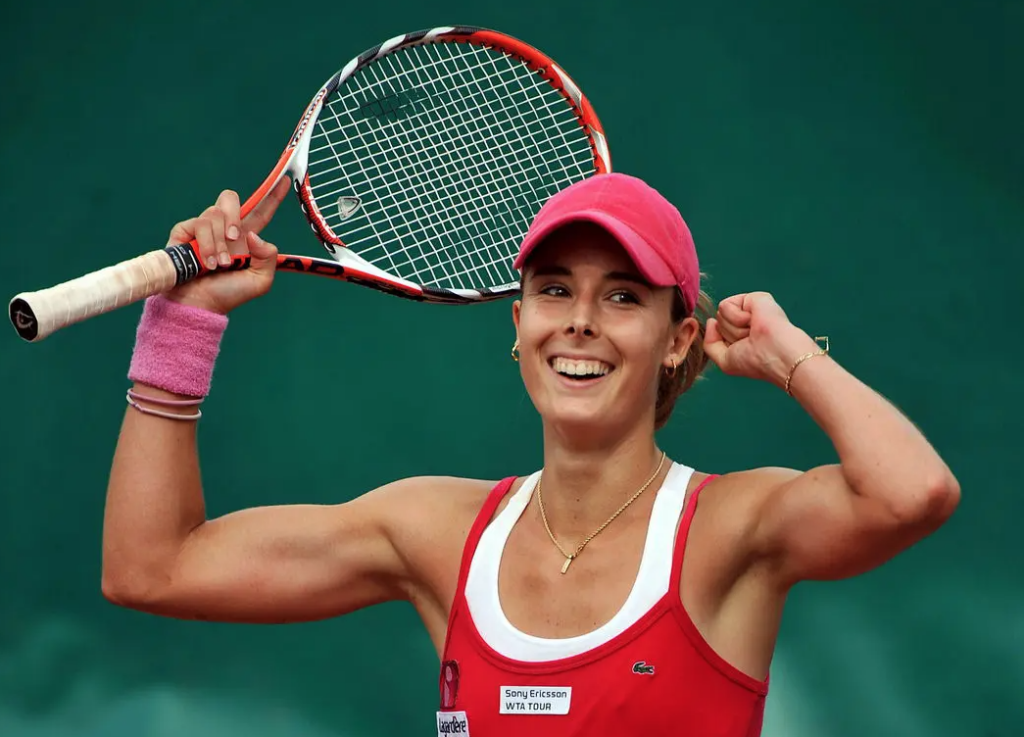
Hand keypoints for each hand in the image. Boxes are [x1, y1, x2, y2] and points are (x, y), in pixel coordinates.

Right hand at [163, 177, 290, 313]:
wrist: (200, 304)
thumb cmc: (228, 294)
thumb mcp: (260, 281)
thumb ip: (269, 257)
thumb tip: (255, 235)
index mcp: (246, 237)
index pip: (261, 211)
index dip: (272, 195)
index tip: (285, 179)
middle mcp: (224, 228)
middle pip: (230, 198)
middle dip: (234, 215)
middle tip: (235, 238)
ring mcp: (204, 228)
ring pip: (214, 213)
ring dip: (219, 242)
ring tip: (219, 264)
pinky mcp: (185, 231)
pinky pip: (199, 224)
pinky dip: (206, 245)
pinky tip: (206, 262)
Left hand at [703, 292, 820, 388]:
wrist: (779, 355)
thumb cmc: (757, 361)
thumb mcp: (725, 361)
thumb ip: (710, 343)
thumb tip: (710, 321)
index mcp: (743, 332)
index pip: (717, 331)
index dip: (726, 342)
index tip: (746, 349)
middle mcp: (747, 319)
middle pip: (718, 322)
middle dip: (730, 335)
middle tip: (751, 339)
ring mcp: (751, 308)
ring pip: (720, 314)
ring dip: (734, 328)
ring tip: (754, 332)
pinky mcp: (755, 297)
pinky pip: (726, 306)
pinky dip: (736, 318)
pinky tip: (754, 321)